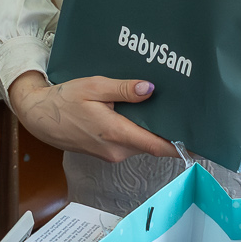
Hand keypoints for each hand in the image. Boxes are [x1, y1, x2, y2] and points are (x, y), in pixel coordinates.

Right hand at [9, 71, 178, 163]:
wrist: (40, 118)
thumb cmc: (64, 100)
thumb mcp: (94, 87)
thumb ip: (123, 89)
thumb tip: (150, 89)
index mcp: (116, 133)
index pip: (157, 145)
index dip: (180, 146)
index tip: (200, 144)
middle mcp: (117, 150)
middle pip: (152, 144)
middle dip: (168, 132)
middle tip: (185, 113)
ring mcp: (111, 154)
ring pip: (141, 144)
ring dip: (152, 131)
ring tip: (164, 110)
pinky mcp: (107, 152)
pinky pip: (130, 144)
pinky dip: (138, 133)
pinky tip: (140, 115)